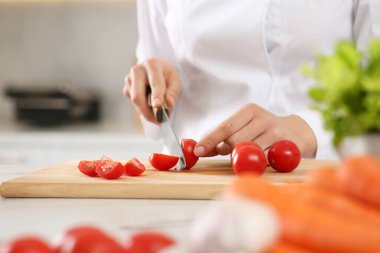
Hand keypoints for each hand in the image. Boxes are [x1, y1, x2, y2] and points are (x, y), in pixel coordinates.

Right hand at [123, 58, 180, 122]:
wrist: (156, 68)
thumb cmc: (166, 74)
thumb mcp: (175, 80)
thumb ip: (173, 92)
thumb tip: (169, 104)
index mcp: (152, 65)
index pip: (154, 82)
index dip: (156, 95)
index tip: (157, 106)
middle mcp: (137, 70)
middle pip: (137, 95)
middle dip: (147, 111)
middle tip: (158, 121)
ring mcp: (129, 79)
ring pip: (134, 101)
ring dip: (146, 111)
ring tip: (157, 115)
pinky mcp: (126, 88)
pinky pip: (132, 103)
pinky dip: (142, 108)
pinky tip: (150, 106)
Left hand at [193, 103, 316, 157]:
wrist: (296, 132)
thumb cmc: (262, 131)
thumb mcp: (243, 128)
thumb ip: (222, 139)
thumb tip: (199, 149)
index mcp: (249, 110)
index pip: (225, 127)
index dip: (210, 140)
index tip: (198, 150)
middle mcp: (262, 118)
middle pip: (235, 142)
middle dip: (229, 151)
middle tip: (232, 154)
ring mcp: (276, 131)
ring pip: (249, 152)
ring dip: (244, 158)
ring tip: (250, 154)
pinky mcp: (287, 145)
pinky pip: (265, 160)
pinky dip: (259, 163)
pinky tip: (263, 158)